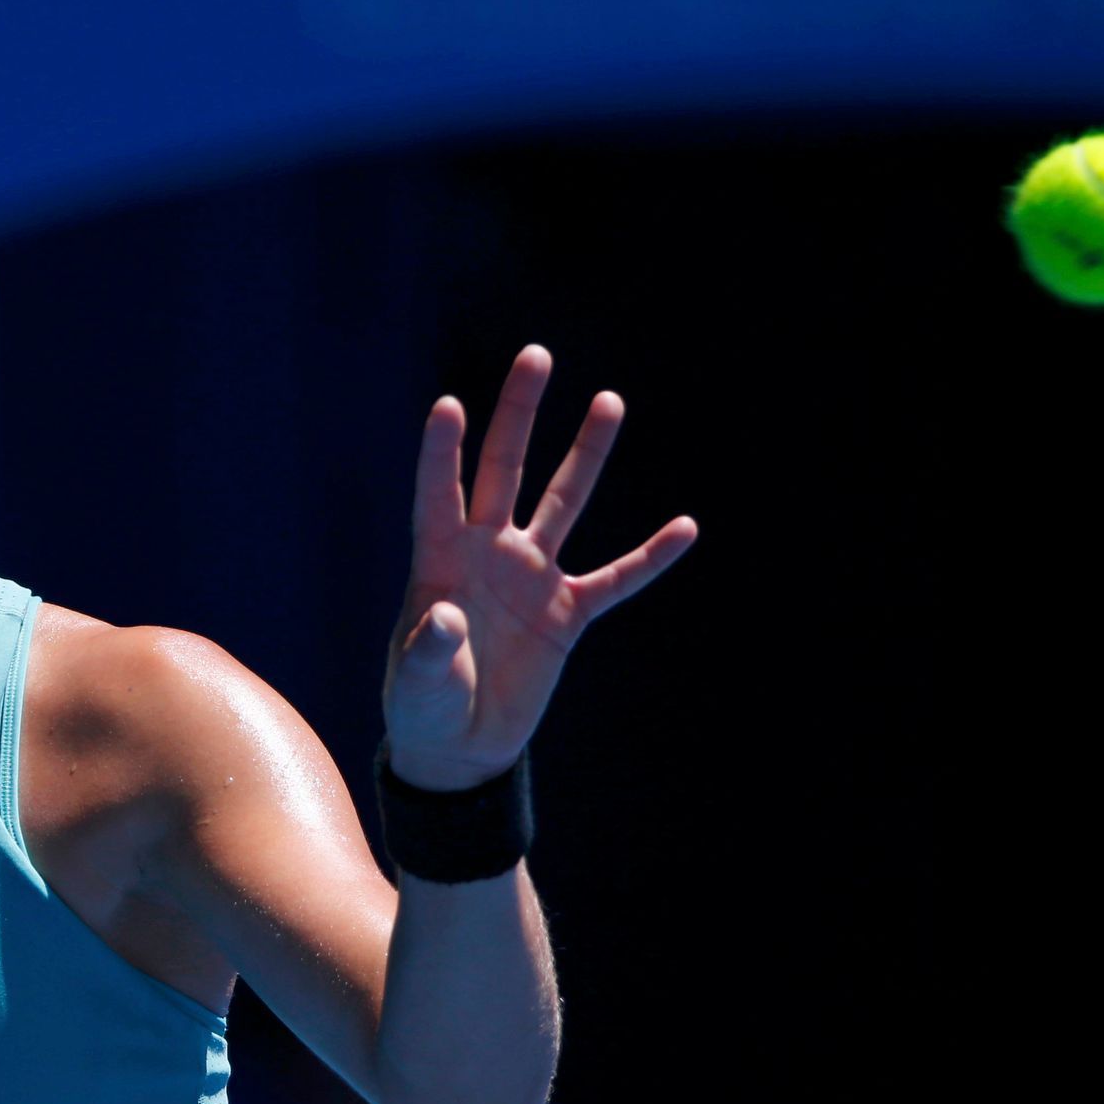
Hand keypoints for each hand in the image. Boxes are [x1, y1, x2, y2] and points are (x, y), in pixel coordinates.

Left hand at [382, 344, 698, 789]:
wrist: (460, 748)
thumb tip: (450, 617)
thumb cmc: (423, 709)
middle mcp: (486, 553)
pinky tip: (685, 528)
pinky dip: (650, 558)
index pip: (440, 493)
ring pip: (563, 503)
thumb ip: (430, 649)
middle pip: (504, 469)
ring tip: (609, 400)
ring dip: (587, 454)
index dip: (443, 452)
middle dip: (518, 414)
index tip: (449, 405)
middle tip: (535, 355)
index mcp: (439, 560)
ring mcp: (530, 578)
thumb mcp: (419, 683)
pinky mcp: (565, 613)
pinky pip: (616, 579)